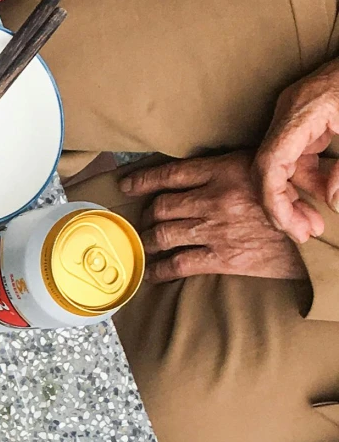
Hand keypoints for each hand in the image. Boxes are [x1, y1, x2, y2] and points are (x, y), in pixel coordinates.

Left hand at [118, 152, 304, 282]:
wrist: (313, 233)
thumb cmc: (293, 197)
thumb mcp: (265, 168)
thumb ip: (231, 168)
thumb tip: (201, 173)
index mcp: (224, 171)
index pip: (170, 173)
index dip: (143, 180)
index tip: (128, 184)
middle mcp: (214, 198)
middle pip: (161, 206)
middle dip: (147, 214)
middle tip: (143, 220)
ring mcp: (215, 230)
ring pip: (162, 234)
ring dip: (148, 241)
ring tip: (143, 245)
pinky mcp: (221, 258)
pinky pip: (178, 264)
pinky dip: (159, 270)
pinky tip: (151, 272)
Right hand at [254, 60, 338, 242]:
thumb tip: (335, 202)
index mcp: (302, 112)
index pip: (270, 163)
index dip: (274, 201)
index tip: (290, 227)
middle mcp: (290, 113)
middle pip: (268, 167)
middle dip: (282, 205)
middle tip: (305, 233)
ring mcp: (296, 116)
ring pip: (281, 165)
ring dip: (296, 195)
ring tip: (315, 222)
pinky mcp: (307, 121)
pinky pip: (297, 156)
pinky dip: (308, 179)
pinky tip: (327, 193)